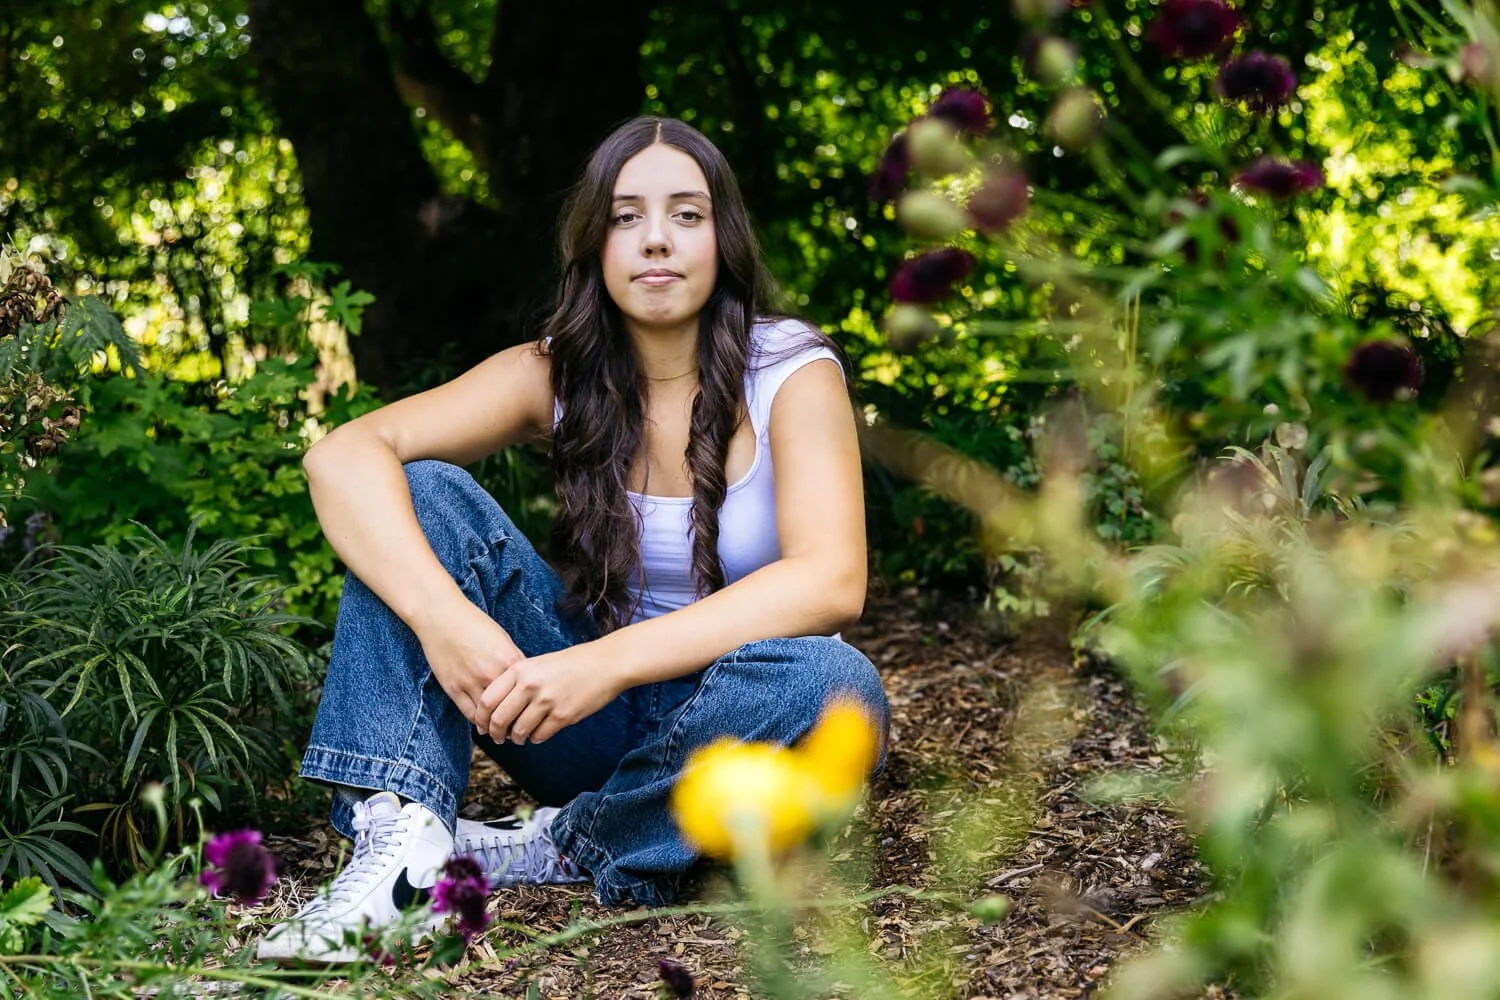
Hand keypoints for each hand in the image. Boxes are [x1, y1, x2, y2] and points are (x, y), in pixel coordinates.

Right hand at [413, 599, 526, 727]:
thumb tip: (524, 681)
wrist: (442, 616)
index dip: (530, 707)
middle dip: (516, 723)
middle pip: (509, 708)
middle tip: (519, 732)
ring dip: (496, 728)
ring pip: (489, 716)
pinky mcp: (453, 688)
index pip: (526, 693)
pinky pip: (469, 713)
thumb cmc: (474, 624)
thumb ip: (513, 660)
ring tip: (502, 733)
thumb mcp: (502, 639)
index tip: (533, 715)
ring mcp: (471, 682)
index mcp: (508, 660)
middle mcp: (492, 674)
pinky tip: (482, 725)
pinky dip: (478, 722)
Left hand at [478, 643, 623, 744]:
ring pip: (518, 731)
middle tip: (497, 738)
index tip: (483, 725)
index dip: (481, 717)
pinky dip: (535, 738)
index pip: (488, 699)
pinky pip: (539, 736)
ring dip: (516, 738)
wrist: (605, 664)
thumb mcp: (539, 663)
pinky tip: (537, 733)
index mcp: (521, 670)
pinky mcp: (562, 716)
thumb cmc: (572, 663)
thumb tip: (497, 706)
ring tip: (518, 737)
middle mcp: (530, 685)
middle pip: (499, 719)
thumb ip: (518, 680)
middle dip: (495, 733)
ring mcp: (546, 702)